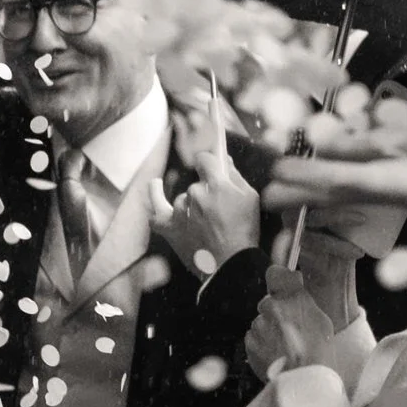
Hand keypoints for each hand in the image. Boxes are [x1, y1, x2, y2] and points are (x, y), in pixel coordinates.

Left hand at [154, 87, 261, 281]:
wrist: (230, 267)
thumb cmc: (245, 233)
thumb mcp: (251, 200)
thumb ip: (236, 177)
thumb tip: (224, 161)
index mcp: (219, 184)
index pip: (208, 157)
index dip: (211, 158)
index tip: (207, 140)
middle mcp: (196, 193)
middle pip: (197, 181)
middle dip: (207, 191)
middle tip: (220, 211)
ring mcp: (180, 210)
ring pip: (184, 198)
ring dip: (192, 206)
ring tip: (208, 226)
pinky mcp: (170, 226)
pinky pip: (157, 208)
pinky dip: (156, 197)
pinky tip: (154, 185)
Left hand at [244, 266, 331, 381]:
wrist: (302, 379)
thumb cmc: (318, 351)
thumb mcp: (321, 319)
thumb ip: (303, 300)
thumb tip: (294, 285)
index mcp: (291, 298)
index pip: (276, 273)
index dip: (279, 279)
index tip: (284, 285)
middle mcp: (270, 307)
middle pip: (269, 302)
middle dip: (277, 312)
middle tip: (292, 329)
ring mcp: (258, 325)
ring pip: (262, 322)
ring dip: (270, 330)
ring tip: (286, 347)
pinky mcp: (249, 343)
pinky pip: (255, 338)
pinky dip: (263, 345)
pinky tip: (276, 355)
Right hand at [276, 20, 406, 313]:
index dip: (367, 139)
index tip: (330, 134)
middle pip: (379, 163)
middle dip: (329, 167)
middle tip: (278, 170)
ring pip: (376, 181)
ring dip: (324, 183)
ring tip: (273, 188)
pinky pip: (399, 188)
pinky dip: (354, 184)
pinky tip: (313, 186)